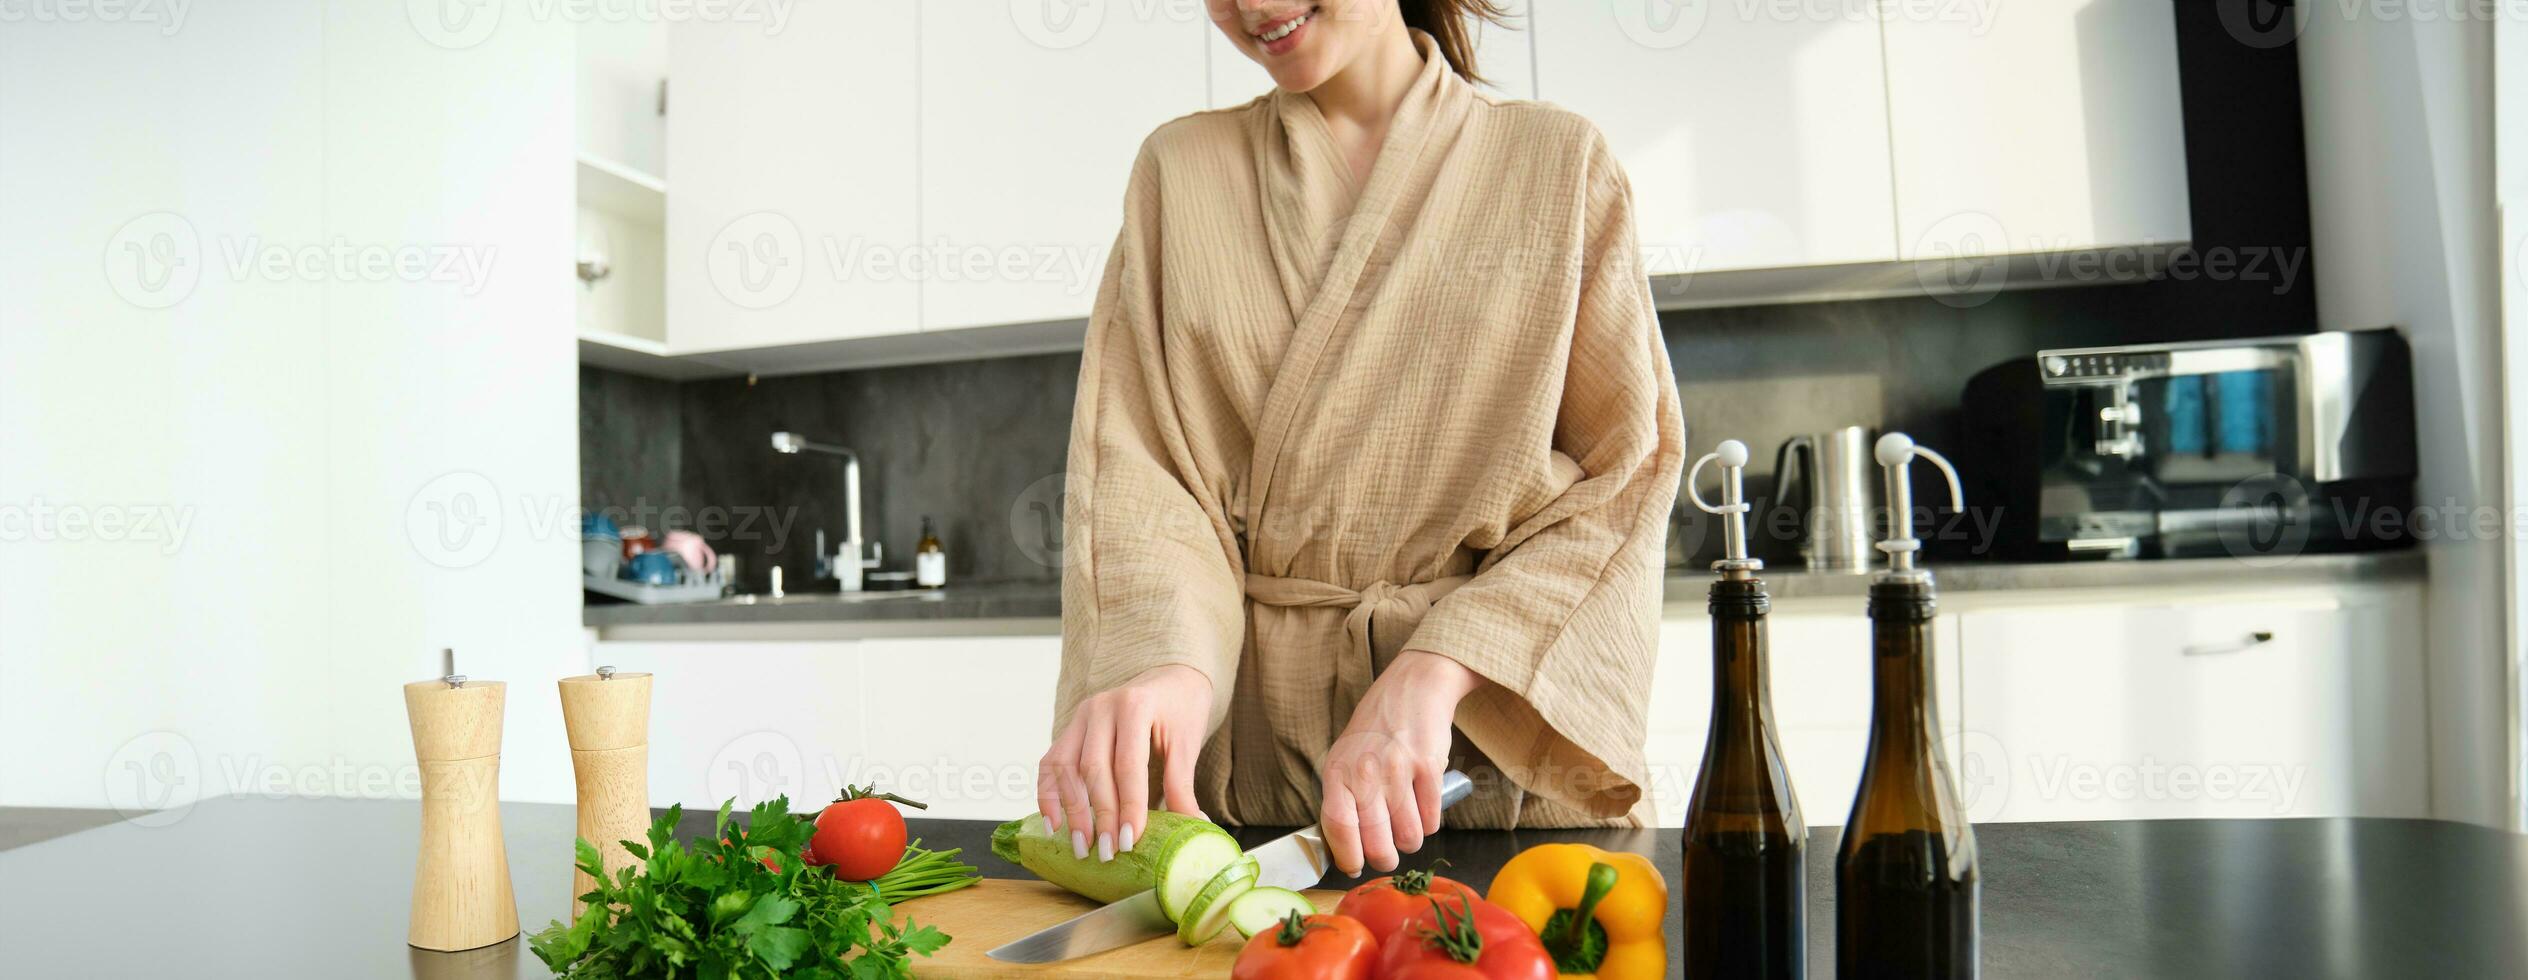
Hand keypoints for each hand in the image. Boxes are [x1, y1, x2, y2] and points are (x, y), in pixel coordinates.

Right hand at [1038, 664, 1211, 862]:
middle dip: (1100, 814)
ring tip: (1082, 846)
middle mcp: (1101, 707)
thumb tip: (1194, 830)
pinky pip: (1050, 763)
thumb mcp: (1187, 744)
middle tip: (1107, 852)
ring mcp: (1080, 716)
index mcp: (1135, 705)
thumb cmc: (1180, 711)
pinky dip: (1049, 794)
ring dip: (1071, 810)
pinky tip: (1056, 824)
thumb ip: (1182, 786)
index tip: (1130, 840)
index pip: (1128, 763)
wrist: (1168, 679)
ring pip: (1065, 767)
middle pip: (1093, 768)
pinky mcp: (1070, 728)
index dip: (1128, 805)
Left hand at [1319, 651, 1481, 875]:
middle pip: (1376, 842)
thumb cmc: (1377, 728)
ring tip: (1407, 828)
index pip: (1337, 828)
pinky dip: (1429, 825)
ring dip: (1410, 842)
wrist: (1414, 686)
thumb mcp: (1345, 756)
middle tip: (1387, 855)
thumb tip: (1345, 847)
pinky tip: (1423, 811)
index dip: (1347, 857)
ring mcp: (1398, 770)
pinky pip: (1431, 821)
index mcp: (1337, 771)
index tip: (1355, 867)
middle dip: (1384, 858)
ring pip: (1408, 838)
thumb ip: (1342, 795)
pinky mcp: (1429, 768)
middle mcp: (1365, 772)